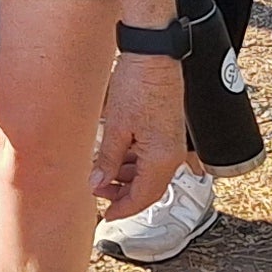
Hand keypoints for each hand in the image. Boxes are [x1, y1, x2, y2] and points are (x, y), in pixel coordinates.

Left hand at [88, 44, 189, 217]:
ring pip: (151, 174)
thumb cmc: (137, 85)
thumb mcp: (115, 128)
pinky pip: (153, 158)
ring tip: (103, 174)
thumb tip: (98, 184)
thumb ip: (108, 160)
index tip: (106, 216)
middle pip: (150, 189)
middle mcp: (172, 155)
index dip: (123, 210)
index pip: (143, 198)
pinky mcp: (169, 131)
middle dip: (124, 194)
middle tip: (98, 191)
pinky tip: (117, 158)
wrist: (153, 55)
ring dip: (128, 178)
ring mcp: (173, 143)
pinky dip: (135, 163)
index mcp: (162, 159)